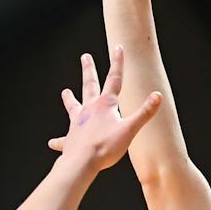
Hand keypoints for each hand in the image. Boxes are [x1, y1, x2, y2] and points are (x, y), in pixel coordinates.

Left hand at [45, 47, 162, 171]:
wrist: (82, 162)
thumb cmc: (106, 146)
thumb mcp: (129, 129)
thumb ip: (144, 113)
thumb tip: (158, 95)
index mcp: (105, 105)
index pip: (114, 79)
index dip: (117, 63)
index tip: (118, 47)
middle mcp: (89, 109)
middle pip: (89, 85)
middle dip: (89, 70)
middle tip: (85, 57)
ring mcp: (77, 123)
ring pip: (73, 106)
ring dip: (69, 99)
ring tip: (65, 92)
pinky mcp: (70, 139)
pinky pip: (63, 139)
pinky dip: (59, 141)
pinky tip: (52, 143)